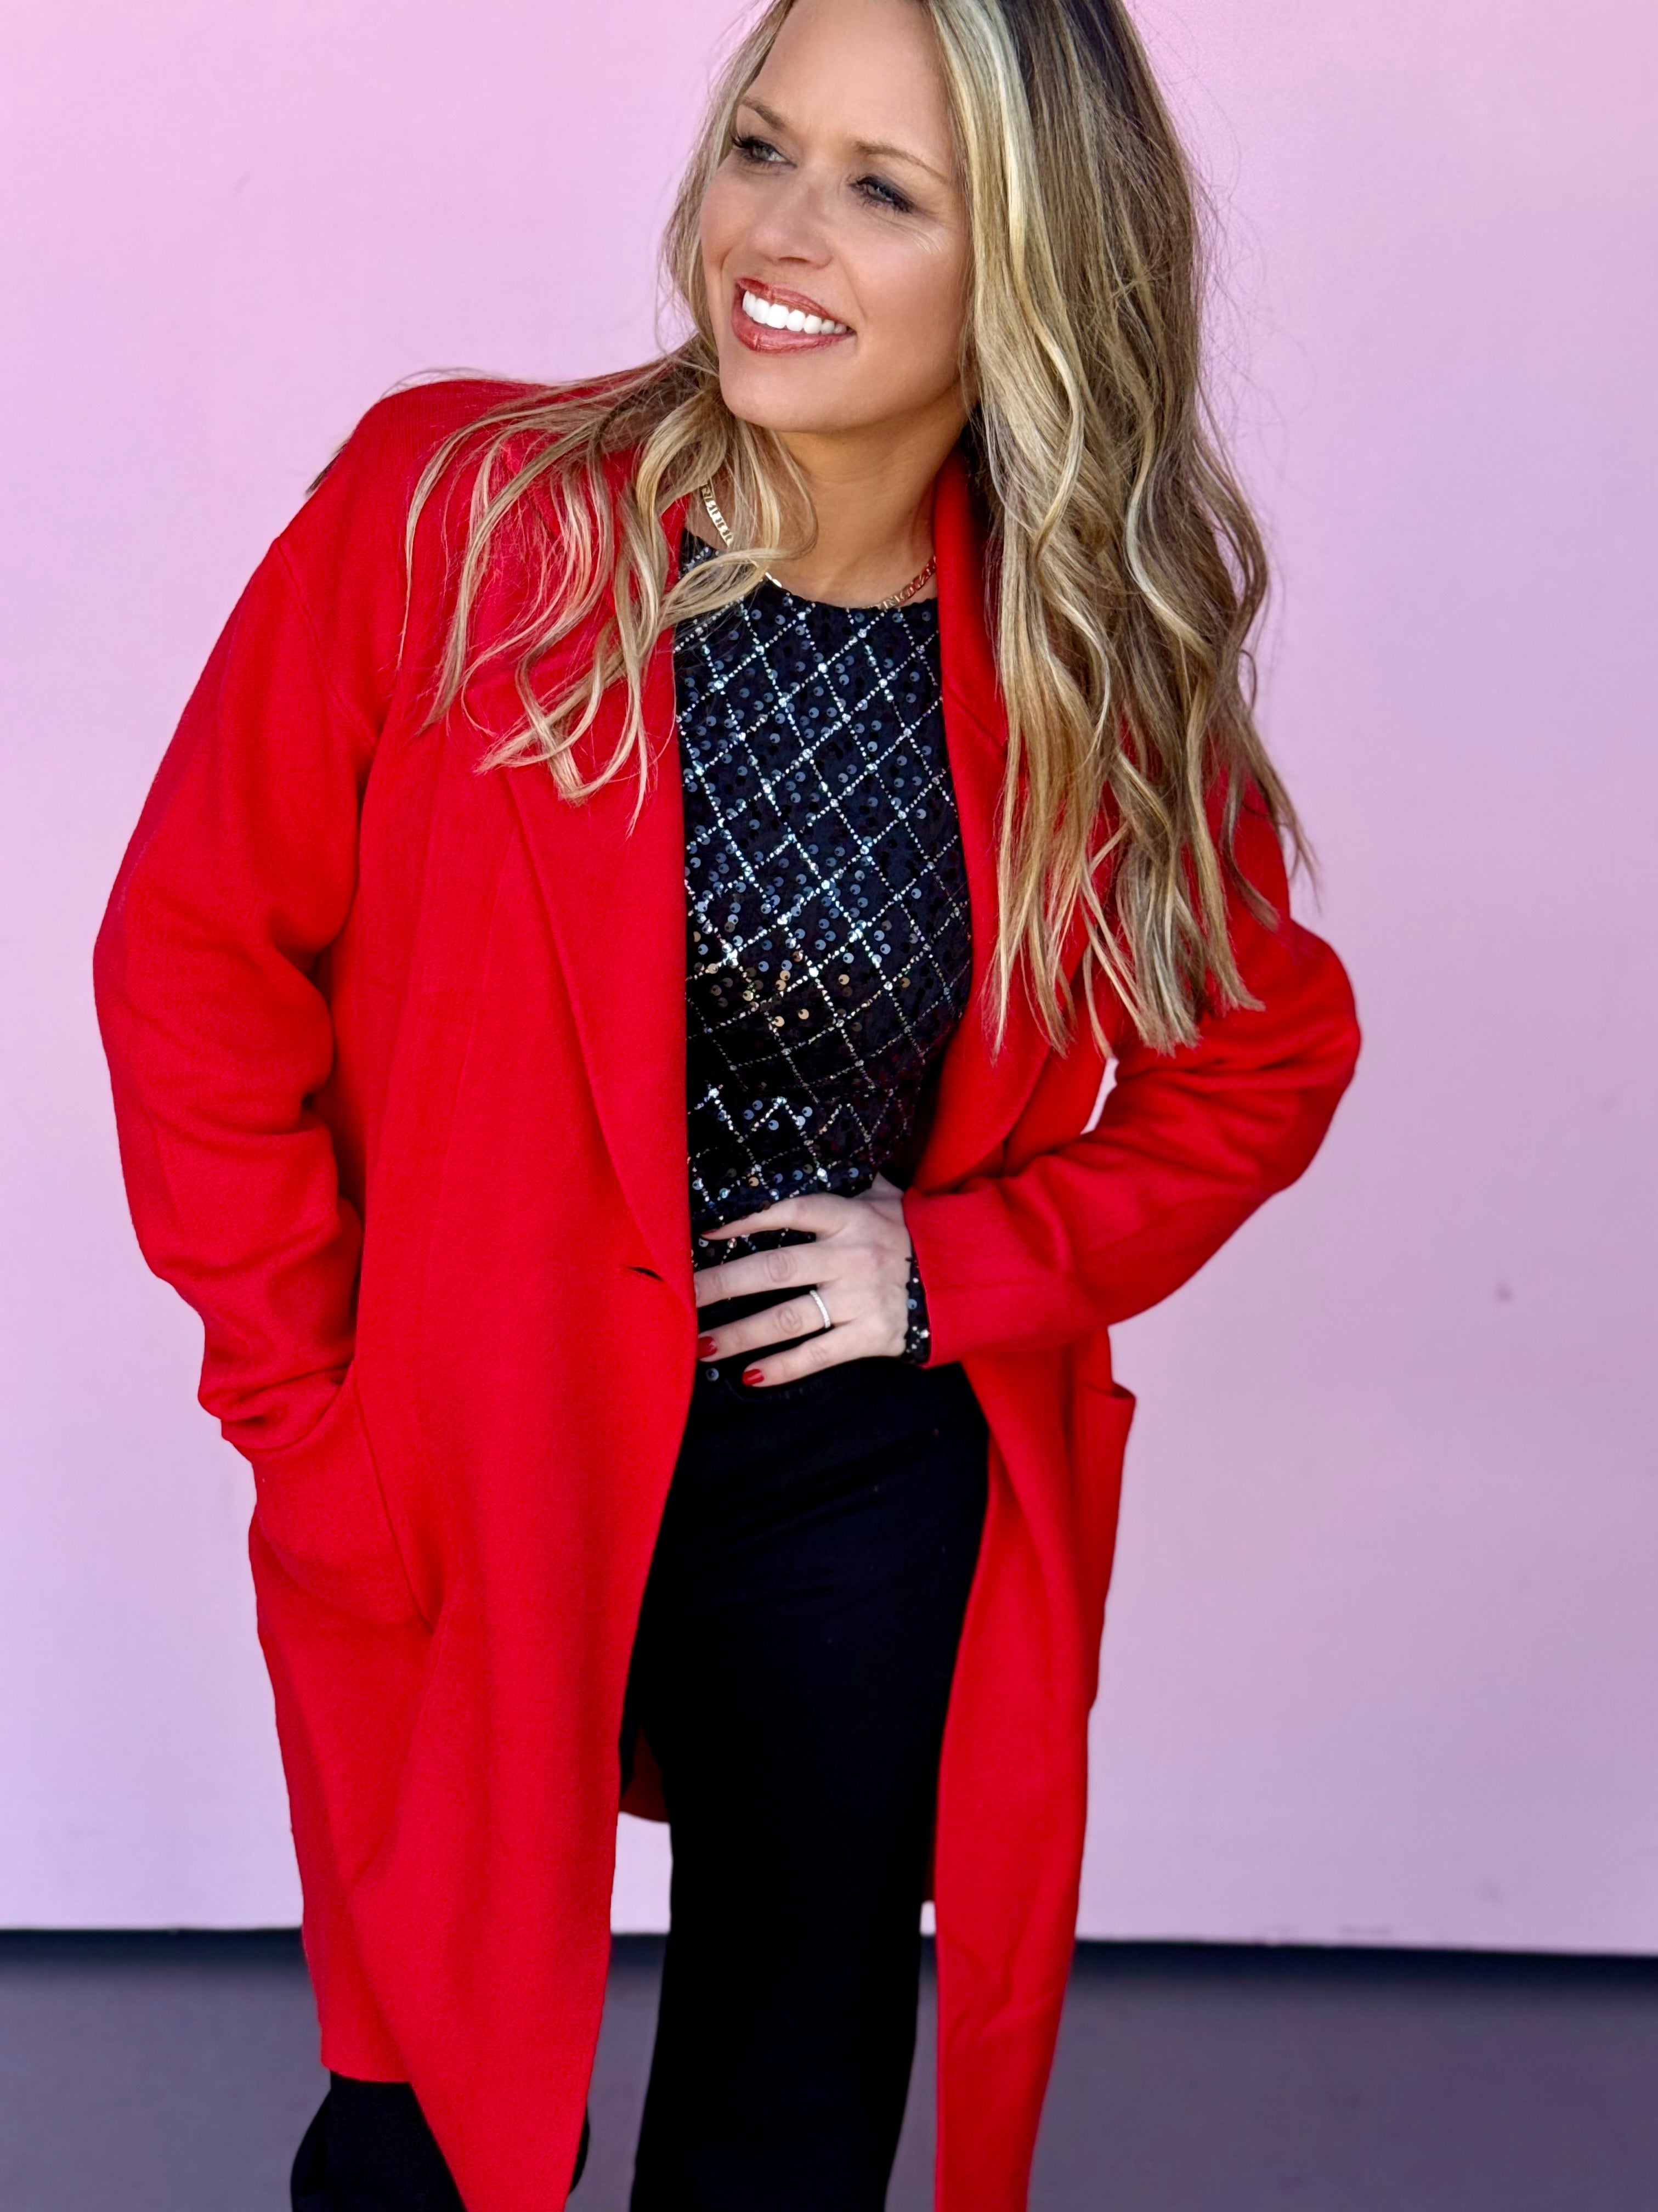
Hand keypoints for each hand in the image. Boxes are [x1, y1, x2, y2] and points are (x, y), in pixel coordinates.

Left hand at [694, 1173, 911, 1385]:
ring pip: (787, 1318)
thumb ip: (849, 1185)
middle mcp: (850, 1257)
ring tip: (700, 1344)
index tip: (705, 1232)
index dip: (746, 1219)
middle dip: (722, 1285)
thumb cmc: (917, 1234)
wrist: (970, 1277)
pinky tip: (750, 1375)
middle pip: (774, 1270)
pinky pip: (819, 1354)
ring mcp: (860, 1299)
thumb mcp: (888, 1199)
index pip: (791, 1212)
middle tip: (682, 1296)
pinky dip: (784, 1367)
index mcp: (851, 1218)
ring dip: (740, 1333)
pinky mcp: (872, 1336)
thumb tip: (808, 1160)